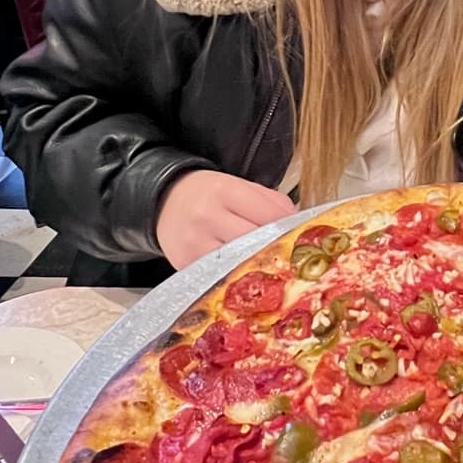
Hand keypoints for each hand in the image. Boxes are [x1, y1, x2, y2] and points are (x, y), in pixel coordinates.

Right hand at [156, 170, 296, 269]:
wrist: (164, 201)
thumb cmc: (207, 194)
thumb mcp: (238, 186)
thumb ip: (270, 202)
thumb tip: (297, 224)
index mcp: (224, 191)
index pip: (268, 216)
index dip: (287, 229)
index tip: (297, 236)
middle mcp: (207, 216)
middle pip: (255, 242)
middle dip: (273, 250)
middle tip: (287, 257)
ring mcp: (194, 244)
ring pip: (239, 263)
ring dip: (256, 267)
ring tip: (267, 268)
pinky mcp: (186, 265)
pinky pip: (219, 275)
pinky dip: (234, 276)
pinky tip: (243, 274)